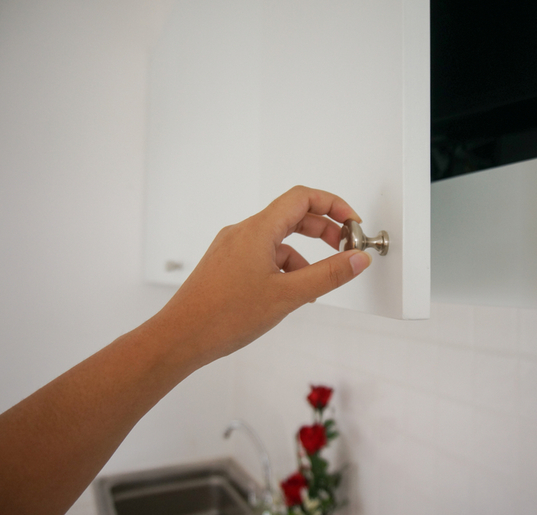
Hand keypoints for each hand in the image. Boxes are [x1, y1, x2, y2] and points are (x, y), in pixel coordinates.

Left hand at [150, 186, 372, 366]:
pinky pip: (264, 255)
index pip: (303, 198)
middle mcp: (243, 232)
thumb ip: (327, 275)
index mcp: (257, 230)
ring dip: (304, 255)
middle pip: (292, 216)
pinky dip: (284, 267)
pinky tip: (290, 293)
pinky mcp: (227, 265)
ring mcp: (233, 248)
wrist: (180, 338)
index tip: (352, 224)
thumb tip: (357, 259)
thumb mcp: (288, 296)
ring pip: (278, 239)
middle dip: (323, 230)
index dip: (333, 205)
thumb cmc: (222, 316)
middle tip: (345, 249)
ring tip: (317, 284)